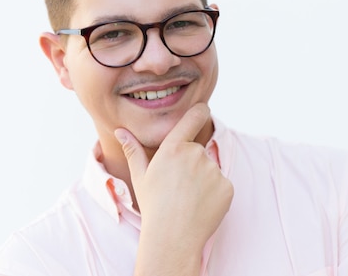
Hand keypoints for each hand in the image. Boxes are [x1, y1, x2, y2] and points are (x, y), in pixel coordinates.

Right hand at [115, 103, 233, 275]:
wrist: (172, 237)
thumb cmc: (153, 206)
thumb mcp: (141, 176)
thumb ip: (134, 150)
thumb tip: (120, 131)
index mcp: (174, 148)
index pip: (195, 116)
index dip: (200, 110)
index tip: (203, 109)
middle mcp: (196, 154)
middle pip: (198, 151)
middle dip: (192, 164)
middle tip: (179, 186)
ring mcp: (213, 170)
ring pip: (210, 169)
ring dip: (203, 180)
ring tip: (188, 198)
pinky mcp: (227, 186)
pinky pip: (221, 184)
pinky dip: (215, 193)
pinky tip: (201, 206)